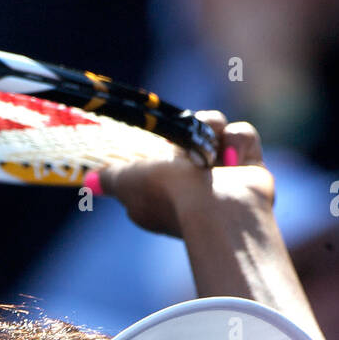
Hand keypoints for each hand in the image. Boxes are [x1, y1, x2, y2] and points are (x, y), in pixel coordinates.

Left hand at [97, 112, 273, 238]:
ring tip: (211, 149)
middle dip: (188, 129)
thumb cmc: (168, 195)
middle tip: (186, 137)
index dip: (158, 144)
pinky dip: (239, 143)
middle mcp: (191, 184)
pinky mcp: (250, 169)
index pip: (157, 157)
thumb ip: (110, 178)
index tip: (157, 138)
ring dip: (213, 130)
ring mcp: (222, 176)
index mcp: (160, 190)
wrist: (219, 210)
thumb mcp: (128, 181)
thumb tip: (88, 183)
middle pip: (188, 135)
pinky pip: (242, 136)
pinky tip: (233, 159)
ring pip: (215, 130)